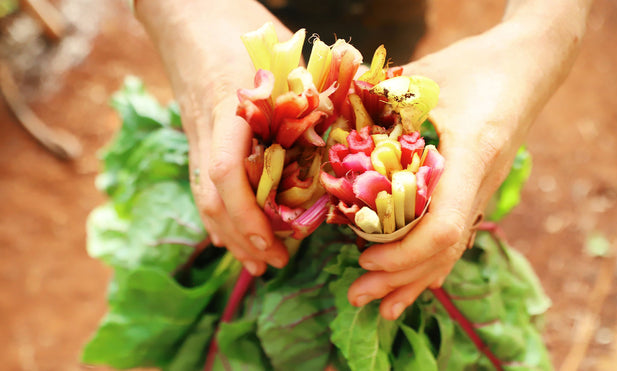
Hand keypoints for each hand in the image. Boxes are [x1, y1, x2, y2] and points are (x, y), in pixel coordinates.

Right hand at [136, 0, 293, 275]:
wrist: (189, 11)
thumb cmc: (239, 25)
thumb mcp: (282, 53)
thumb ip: (313, 88)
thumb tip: (357, 122)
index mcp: (229, 109)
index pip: (223, 171)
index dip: (244, 212)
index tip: (272, 240)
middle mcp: (207, 129)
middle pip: (212, 197)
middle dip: (242, 236)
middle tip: (276, 263)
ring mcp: (198, 135)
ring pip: (204, 196)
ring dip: (230, 233)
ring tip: (258, 263)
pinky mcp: (199, 137)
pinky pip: (203, 185)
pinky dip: (221, 215)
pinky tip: (235, 236)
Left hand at [347, 18, 584, 319]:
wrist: (528, 64)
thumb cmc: (478, 65)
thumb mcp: (427, 75)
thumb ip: (381, 102)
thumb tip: (328, 127)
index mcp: (470, 158)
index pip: (442, 227)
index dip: (403, 253)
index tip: (363, 258)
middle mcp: (480, 184)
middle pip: (442, 250)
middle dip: (399, 278)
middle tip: (356, 297)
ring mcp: (481, 190)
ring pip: (450, 250)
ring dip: (413, 278)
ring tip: (382, 305)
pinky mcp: (477, 189)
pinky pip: (454, 235)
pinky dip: (432, 261)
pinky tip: (417, 282)